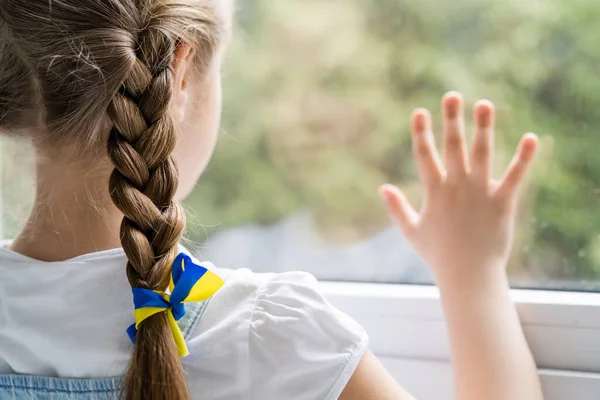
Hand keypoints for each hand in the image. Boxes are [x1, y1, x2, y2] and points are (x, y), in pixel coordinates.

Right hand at [380, 92, 537, 283]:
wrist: (467, 275)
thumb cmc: (438, 255)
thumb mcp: (412, 231)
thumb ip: (397, 209)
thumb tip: (383, 188)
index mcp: (434, 191)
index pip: (424, 155)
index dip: (421, 132)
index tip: (419, 111)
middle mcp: (456, 186)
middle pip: (453, 146)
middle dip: (451, 119)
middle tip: (452, 95)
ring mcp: (480, 192)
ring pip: (482, 153)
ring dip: (484, 127)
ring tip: (485, 104)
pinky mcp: (502, 202)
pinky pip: (515, 176)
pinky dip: (524, 158)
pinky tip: (532, 137)